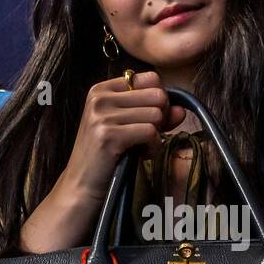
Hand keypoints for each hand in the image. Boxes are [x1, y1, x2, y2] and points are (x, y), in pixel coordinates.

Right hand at [15, 71, 183, 253]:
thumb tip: (181, 109)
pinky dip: (152, 147)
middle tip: (146, 137)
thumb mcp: (129, 127)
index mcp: (101, 89)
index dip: (159, 100)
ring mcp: (102, 115)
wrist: (81, 185)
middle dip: (160, 118)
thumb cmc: (108, 156)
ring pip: (156, 114)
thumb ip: (156, 114)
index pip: (151, 78)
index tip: (149, 120)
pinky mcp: (108, 135)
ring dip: (156, 136)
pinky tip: (140, 155)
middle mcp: (99, 97)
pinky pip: (151, 132)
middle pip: (157, 95)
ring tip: (140, 148)